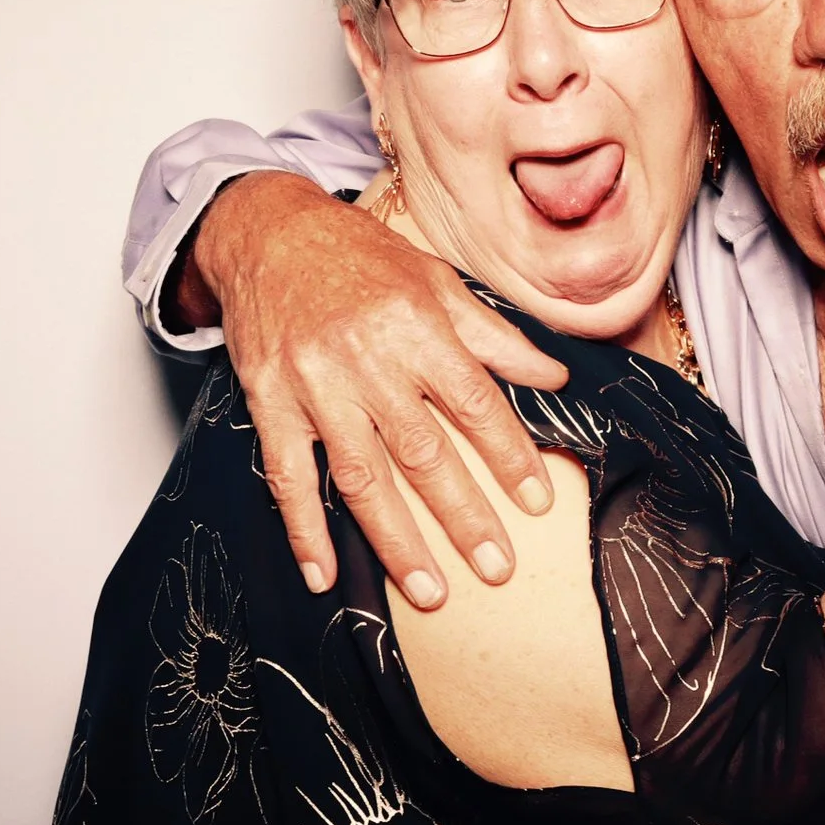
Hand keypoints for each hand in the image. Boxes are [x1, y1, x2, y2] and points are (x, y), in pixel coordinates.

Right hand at [187, 173, 567, 605]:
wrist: (267, 231)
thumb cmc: (359, 256)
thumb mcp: (435, 279)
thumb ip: (494, 336)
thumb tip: (556, 376)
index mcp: (416, 326)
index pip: (475, 402)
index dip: (509, 455)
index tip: (538, 504)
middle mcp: (367, 360)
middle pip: (424, 453)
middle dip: (465, 518)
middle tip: (498, 569)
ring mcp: (315, 386)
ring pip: (362, 477)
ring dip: (396, 541)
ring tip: (430, 593)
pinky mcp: (270, 402)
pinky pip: (287, 475)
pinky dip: (303, 529)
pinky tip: (321, 574)